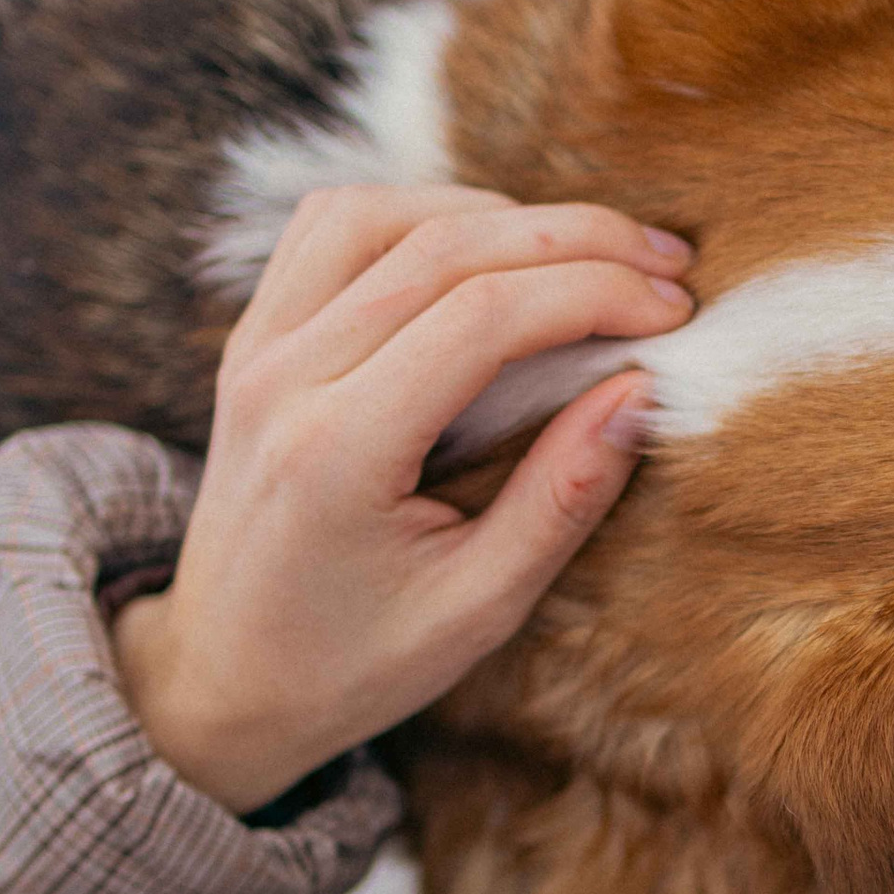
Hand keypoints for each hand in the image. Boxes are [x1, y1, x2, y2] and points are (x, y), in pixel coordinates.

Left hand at [111, 186, 692, 813]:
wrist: (218, 679)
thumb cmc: (352, 664)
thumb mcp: (477, 609)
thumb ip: (563, 498)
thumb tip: (644, 390)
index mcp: (334, 451)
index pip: (482, 316)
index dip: (595, 292)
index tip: (676, 311)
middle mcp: (280, 378)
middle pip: (443, 248)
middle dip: (575, 240)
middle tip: (668, 263)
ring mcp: (253, 349)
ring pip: (380, 213)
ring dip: (497, 214)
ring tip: (587, 252)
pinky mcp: (250, 339)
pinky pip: (329, 228)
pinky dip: (417, 213)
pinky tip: (486, 248)